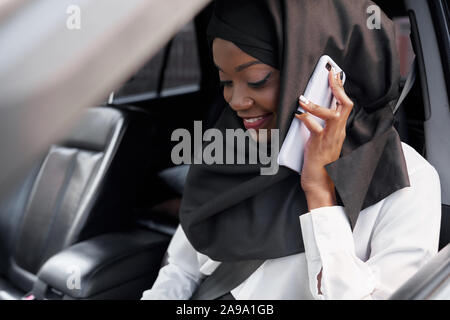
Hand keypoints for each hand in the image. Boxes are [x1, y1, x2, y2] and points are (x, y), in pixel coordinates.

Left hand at [295, 68, 353, 209]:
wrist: (319, 185)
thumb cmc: (318, 165)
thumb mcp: (319, 142)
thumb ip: (317, 128)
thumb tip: (306, 114)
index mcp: (338, 131)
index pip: (345, 106)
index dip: (341, 89)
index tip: (335, 75)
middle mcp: (338, 133)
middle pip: (345, 105)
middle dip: (337, 87)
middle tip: (330, 74)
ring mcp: (330, 139)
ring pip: (333, 115)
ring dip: (317, 105)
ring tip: (303, 99)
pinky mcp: (319, 145)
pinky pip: (315, 128)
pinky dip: (306, 119)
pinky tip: (297, 114)